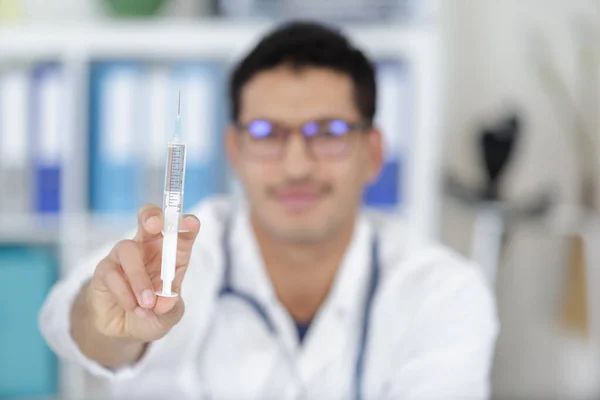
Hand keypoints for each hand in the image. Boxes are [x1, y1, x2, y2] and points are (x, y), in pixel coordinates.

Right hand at [87, 204, 200, 341]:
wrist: (124, 330)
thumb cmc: (153, 313)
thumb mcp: (169, 316)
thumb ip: (170, 308)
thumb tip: (164, 302)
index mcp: (173, 253)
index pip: (182, 232)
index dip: (187, 224)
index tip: (191, 223)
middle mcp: (149, 247)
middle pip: (149, 219)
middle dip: (152, 217)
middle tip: (154, 225)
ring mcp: (125, 256)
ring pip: (128, 249)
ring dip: (139, 278)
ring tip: (147, 304)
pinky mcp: (105, 269)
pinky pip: (112, 273)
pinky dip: (125, 293)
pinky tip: (133, 308)